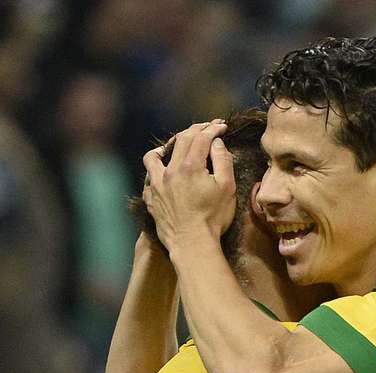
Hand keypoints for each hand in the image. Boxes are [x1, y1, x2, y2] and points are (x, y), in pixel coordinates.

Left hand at [142, 120, 235, 253]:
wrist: (192, 243)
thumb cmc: (213, 218)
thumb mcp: (227, 188)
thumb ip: (223, 161)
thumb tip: (216, 143)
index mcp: (191, 166)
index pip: (201, 137)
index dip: (213, 128)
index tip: (222, 126)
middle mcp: (170, 171)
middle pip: (180, 140)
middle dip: (196, 130)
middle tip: (207, 128)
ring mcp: (156, 184)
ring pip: (153, 156)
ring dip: (165, 147)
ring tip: (173, 147)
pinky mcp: (151, 199)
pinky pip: (148, 178)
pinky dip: (156, 171)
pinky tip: (163, 174)